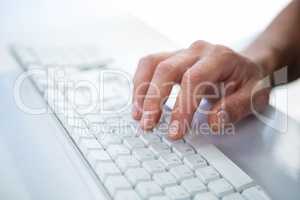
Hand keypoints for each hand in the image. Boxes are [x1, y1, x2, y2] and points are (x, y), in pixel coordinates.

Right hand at [132, 40, 269, 138]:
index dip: (181, 107)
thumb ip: (236, 108)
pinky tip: (139, 102)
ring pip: (152, 63)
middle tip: (148, 125)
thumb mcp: (256, 96)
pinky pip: (149, 65)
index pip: (193, 80)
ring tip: (138, 115)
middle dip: (154, 100)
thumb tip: (211, 122)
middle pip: (167, 69)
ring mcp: (182, 52)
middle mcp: (197, 51)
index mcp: (220, 58)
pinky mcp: (172, 58)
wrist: (245, 66)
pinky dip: (140, 84)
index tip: (175, 131)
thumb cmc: (248, 81)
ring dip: (141, 91)